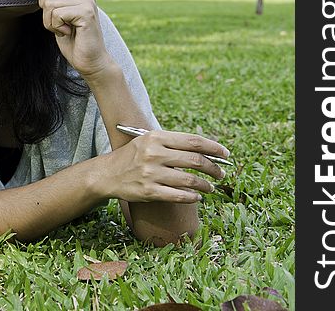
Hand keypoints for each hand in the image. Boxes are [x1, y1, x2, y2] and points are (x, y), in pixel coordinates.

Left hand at [38, 0, 111, 77]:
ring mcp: (86, 1)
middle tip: (55, 21)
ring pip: (49, 2)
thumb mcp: (60, 18)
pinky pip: (55, 13)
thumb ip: (55, 2)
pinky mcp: (85, 12)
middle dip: (43, 4)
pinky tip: (68, 32)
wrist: (91, 62)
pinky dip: (55, 27)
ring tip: (64, 29)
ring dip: (49, 21)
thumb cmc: (75, 41)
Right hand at [98, 130, 229, 203]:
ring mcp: (151, 173)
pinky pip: (179, 196)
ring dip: (206, 185)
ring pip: (190, 180)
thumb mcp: (150, 141)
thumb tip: (205, 150)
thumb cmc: (134, 156)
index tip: (225, 154)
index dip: (214, 148)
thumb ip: (173, 144)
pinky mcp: (149, 191)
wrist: (108, 174)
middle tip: (221, 173)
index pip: (193, 141)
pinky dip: (192, 197)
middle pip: (196, 160)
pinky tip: (197, 197)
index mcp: (157, 138)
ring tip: (211, 188)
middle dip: (214, 168)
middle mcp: (154, 154)